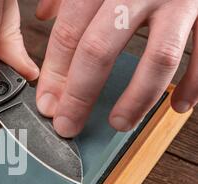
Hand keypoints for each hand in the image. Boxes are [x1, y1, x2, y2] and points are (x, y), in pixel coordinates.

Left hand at [36, 0, 197, 136]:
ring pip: (158, 58)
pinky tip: (179, 105)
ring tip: (119, 122)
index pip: (69, 32)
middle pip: (100, 49)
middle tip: (67, 125)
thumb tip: (44, 14)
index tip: (47, 104)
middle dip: (79, 96)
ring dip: (136, 98)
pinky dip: (194, 83)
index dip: (54, 74)